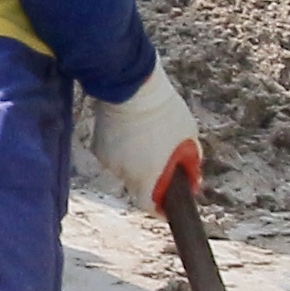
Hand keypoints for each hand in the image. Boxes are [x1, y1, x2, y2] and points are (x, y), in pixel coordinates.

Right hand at [86, 67, 200, 212]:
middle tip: (163, 156)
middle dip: (151, 175)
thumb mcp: (188, 137)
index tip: (167, 204)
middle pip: (138, 184)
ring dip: (136, 159)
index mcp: (147, 176)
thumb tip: (192, 181)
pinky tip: (130, 129)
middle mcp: (124, 173)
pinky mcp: (97, 145)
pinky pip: (113, 153)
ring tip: (146, 135)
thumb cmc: (163, 111)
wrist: (130, 84)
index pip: (149, 205)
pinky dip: (122, 147)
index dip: (160, 206)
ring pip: (125, 167)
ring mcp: (108, 159)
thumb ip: (190, 164)